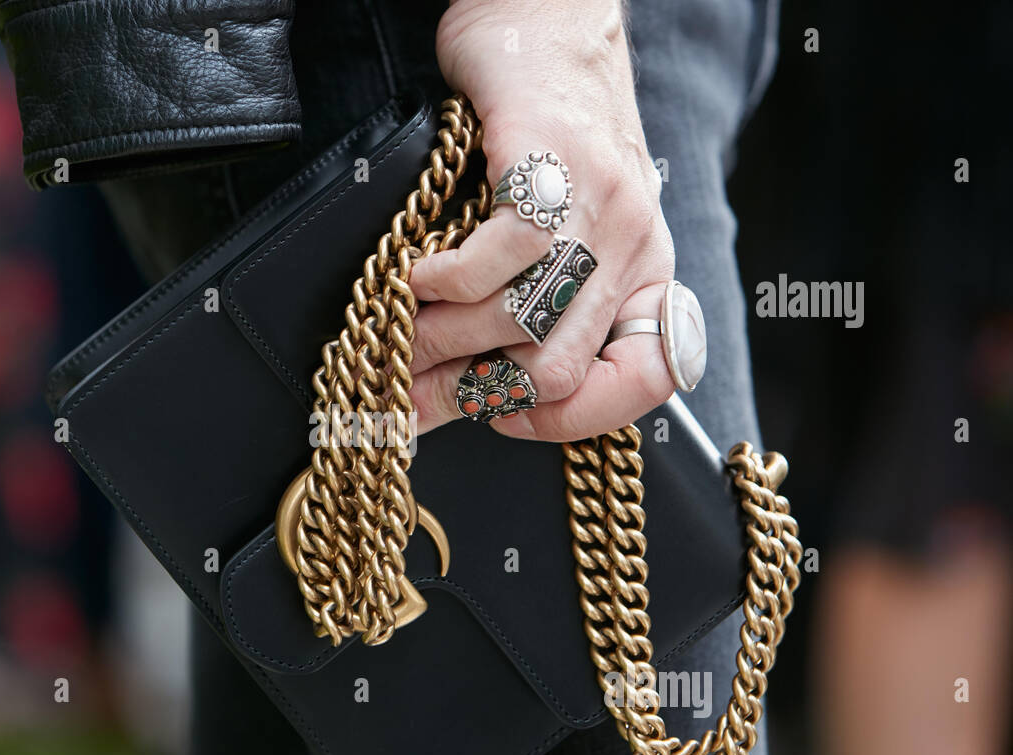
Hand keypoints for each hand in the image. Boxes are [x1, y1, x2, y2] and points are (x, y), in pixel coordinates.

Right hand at [407, 0, 676, 440]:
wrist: (544, 20)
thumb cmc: (538, 133)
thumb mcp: (551, 233)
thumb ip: (517, 312)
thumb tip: (435, 402)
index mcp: (644, 273)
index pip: (645, 381)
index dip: (570, 420)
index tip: (504, 416)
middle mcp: (633, 247)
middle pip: (555, 368)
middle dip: (471, 389)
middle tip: (415, 379)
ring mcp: (600, 209)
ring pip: (521, 324)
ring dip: (443, 338)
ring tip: (404, 328)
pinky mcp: (552, 170)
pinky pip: (498, 260)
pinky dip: (443, 280)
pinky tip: (419, 273)